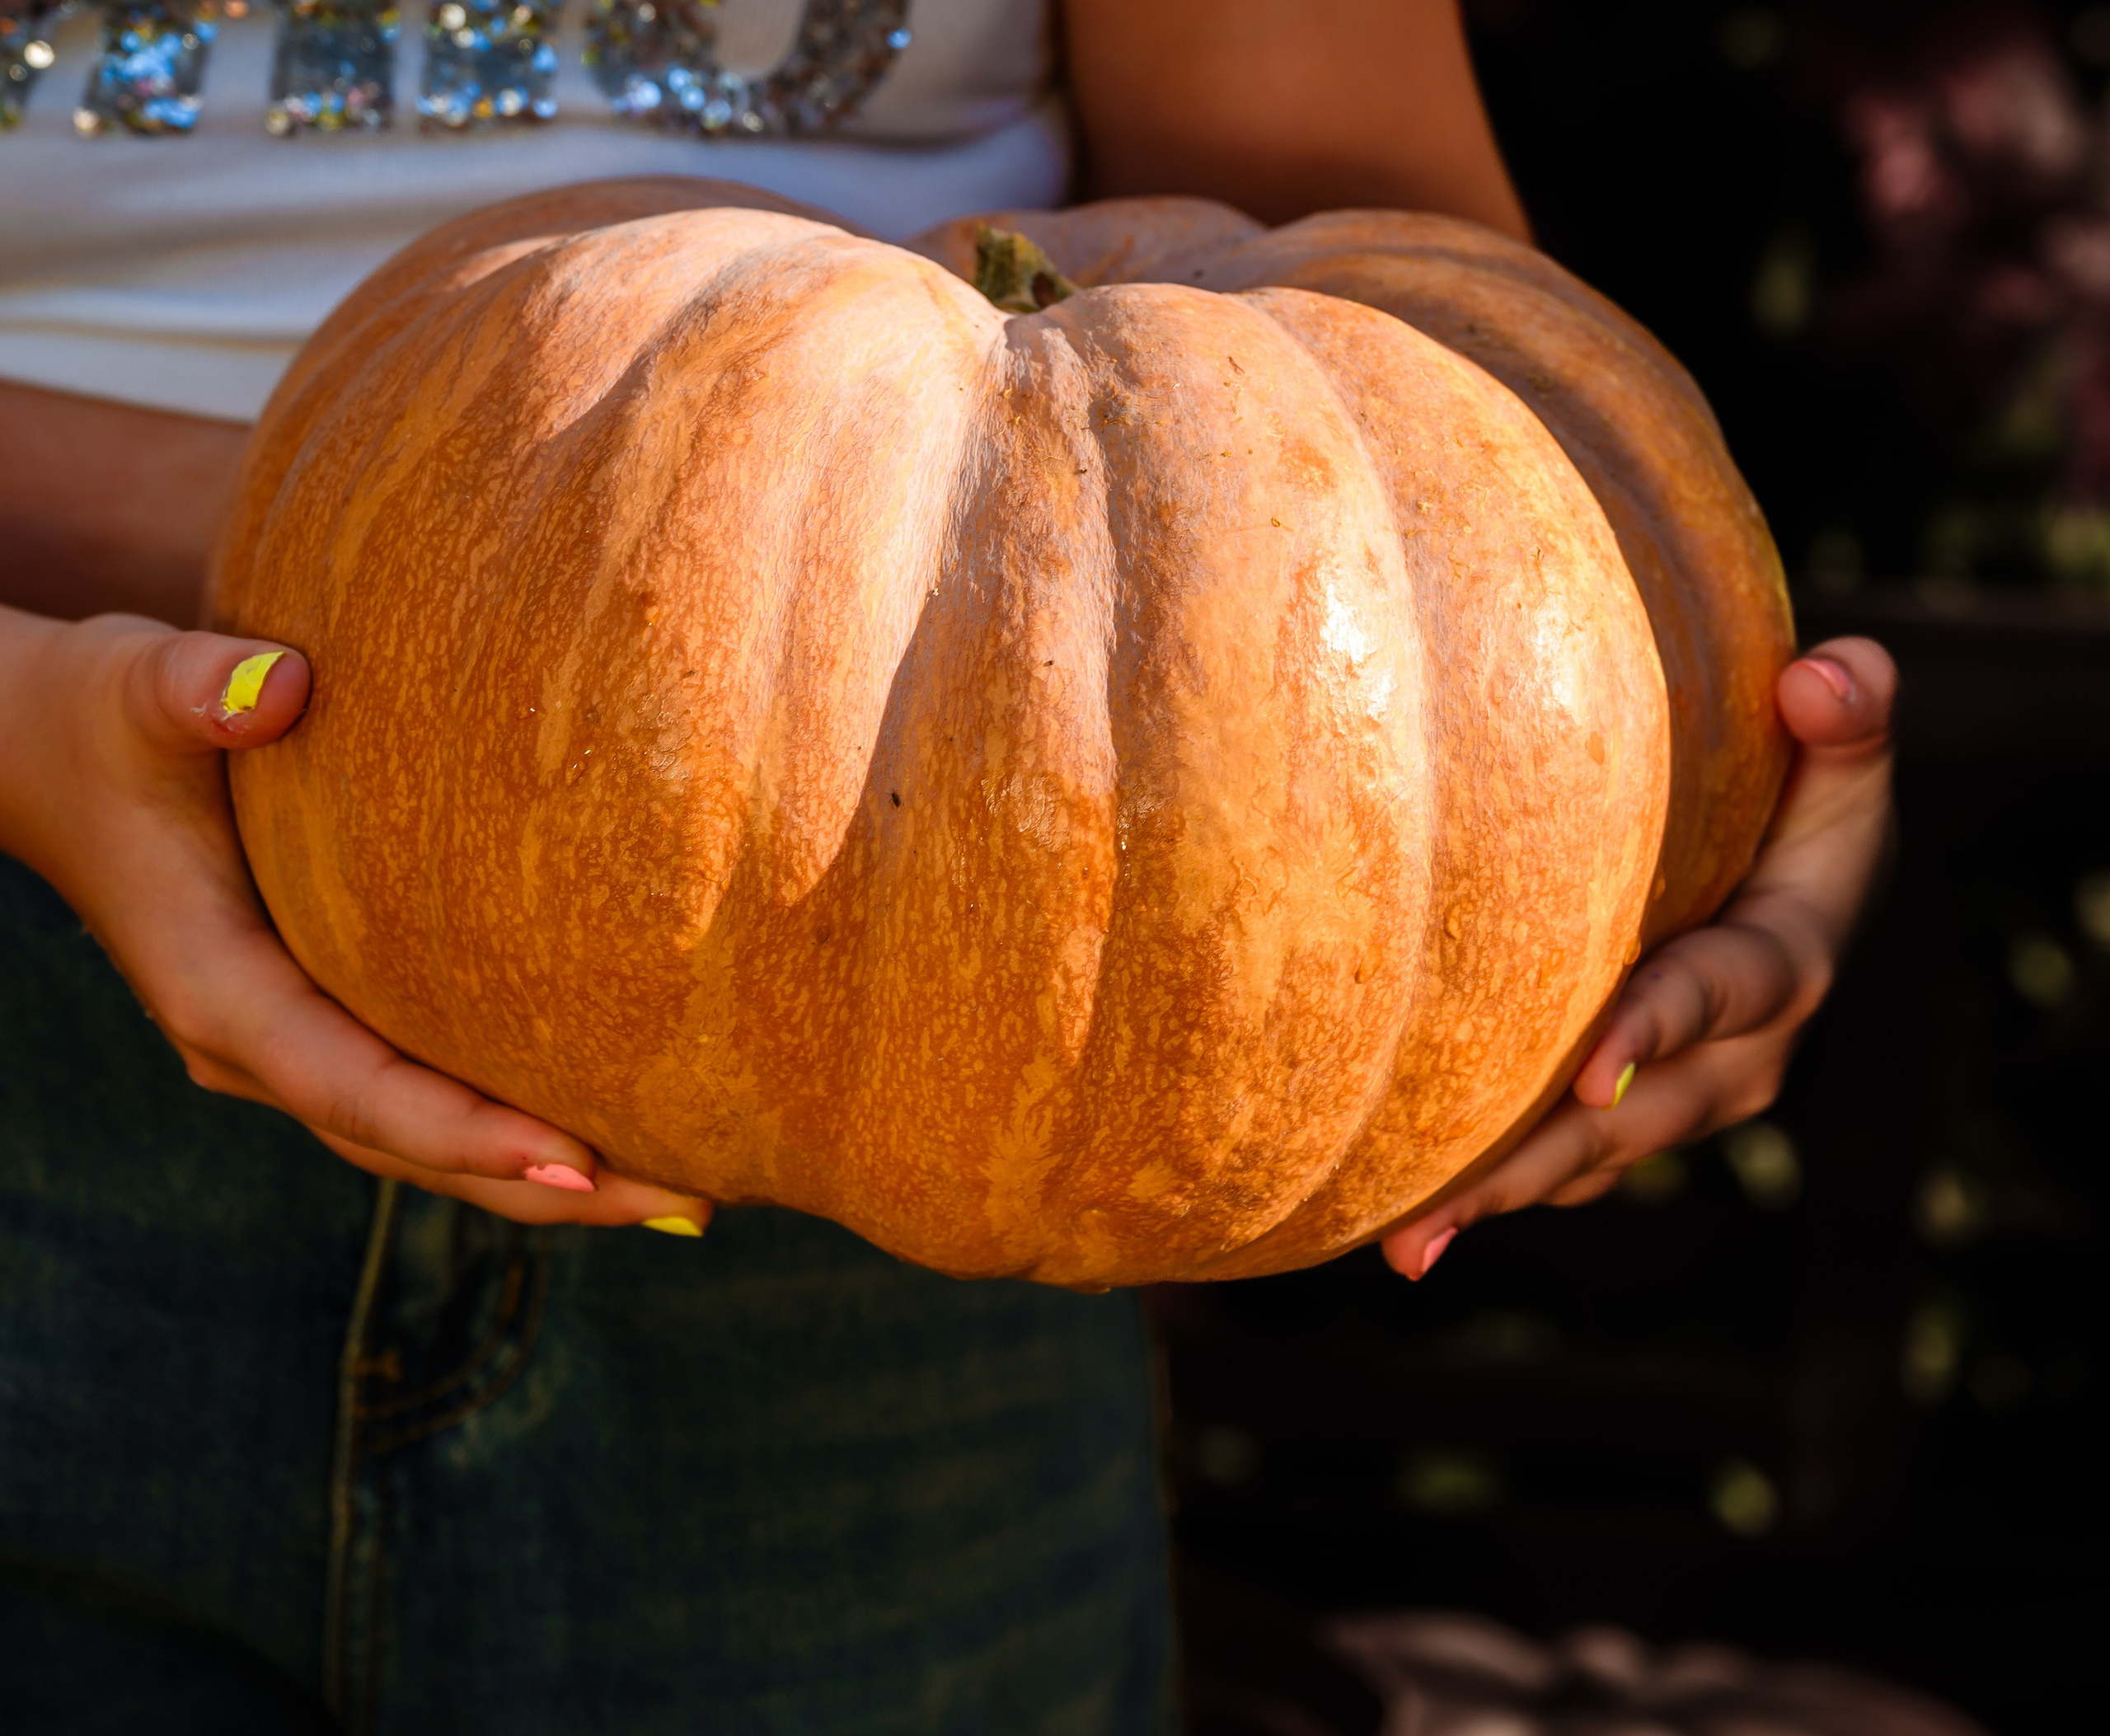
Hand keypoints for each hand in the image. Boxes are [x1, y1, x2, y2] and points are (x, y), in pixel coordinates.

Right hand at [0, 608, 709, 1233]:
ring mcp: (294, 1044)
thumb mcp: (139, 689)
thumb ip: (201, 686)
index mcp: (221, 991)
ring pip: (429, 1143)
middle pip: (416, 1150)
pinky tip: (619, 1124)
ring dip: (549, 1173)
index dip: (466, 1133)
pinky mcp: (325, 1020)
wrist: (49, 753)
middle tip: (692, 1198)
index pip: (356, 1090)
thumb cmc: (107, 719)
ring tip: (687, 1186)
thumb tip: (279, 682)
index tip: (581, 1160)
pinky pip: (429, 1097)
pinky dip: (517, 1122)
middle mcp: (258, 1045)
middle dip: (548, 1185)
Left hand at [1383, 636, 1897, 1279]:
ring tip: (1405, 1244)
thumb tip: (1821, 676)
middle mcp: (1731, 1057)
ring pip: (1580, 1160)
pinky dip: (1483, 1190)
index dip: (1656, 1027)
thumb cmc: (1799, 793)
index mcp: (1785, 964)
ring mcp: (1667, 1097)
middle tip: (1444, 1207)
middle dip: (1539, 1161)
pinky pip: (1552, 1162)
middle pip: (1629, 1116)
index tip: (1587, 1070)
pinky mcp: (1613, 1113)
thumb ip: (1847, 714)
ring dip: (1494, 1200)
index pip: (1721, 993)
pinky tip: (1399, 1225)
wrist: (1781, 873)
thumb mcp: (1840, 751)